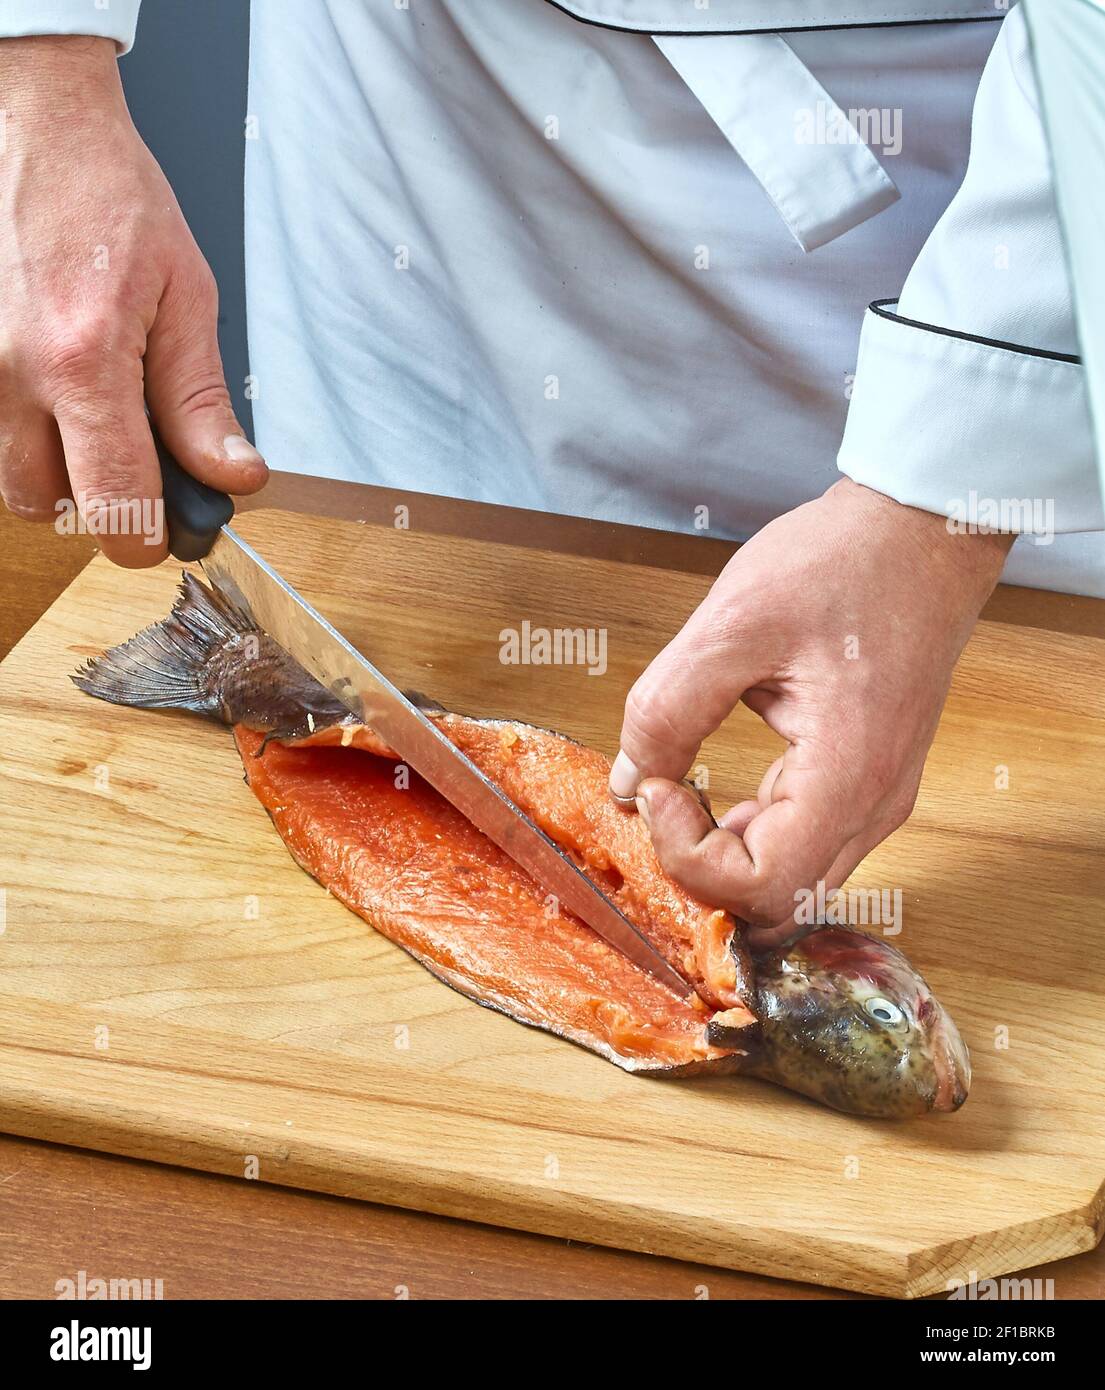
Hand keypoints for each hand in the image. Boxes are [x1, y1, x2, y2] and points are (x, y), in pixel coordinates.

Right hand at [0, 36, 266, 565]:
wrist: (37, 126)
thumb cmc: (112, 198)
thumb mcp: (187, 297)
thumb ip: (201, 402)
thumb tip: (232, 477)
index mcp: (84, 364)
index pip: (115, 509)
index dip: (151, 538)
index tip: (174, 527)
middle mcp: (15, 375)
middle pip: (50, 507)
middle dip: (100, 506)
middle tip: (139, 464)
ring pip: (12, 479)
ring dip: (60, 474)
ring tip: (100, 422)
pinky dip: (30, 436)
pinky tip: (64, 395)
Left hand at [609, 478, 1012, 946]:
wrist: (918, 531)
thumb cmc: (842, 563)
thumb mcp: (733, 622)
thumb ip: (668, 708)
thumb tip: (627, 781)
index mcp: (851, 773)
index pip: (766, 889)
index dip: (692, 859)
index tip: (658, 787)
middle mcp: (874, 805)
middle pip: (778, 902)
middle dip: (701, 867)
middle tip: (658, 794)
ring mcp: (876, 798)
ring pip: (789, 881)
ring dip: (721, 853)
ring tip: (676, 785)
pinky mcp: (864, 782)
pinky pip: (799, 842)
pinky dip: (746, 832)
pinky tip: (709, 786)